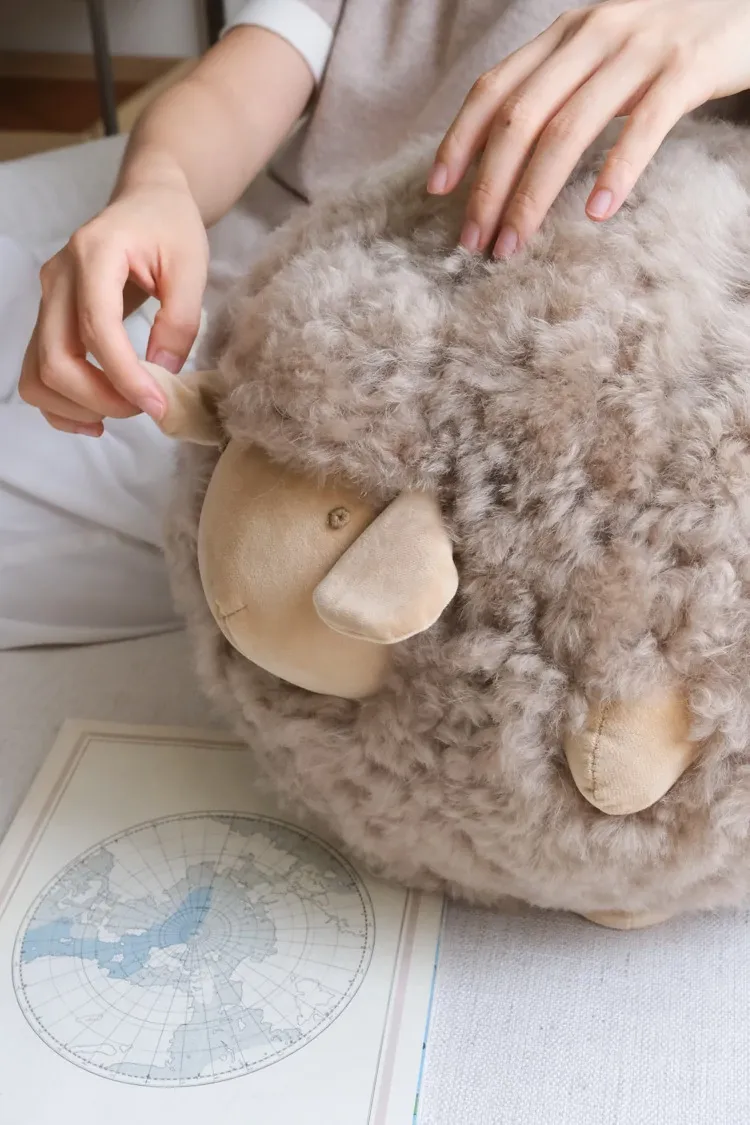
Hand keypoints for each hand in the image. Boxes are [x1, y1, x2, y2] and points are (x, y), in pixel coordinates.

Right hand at [19, 167, 208, 434]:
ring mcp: (47, 299)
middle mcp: (59, 277)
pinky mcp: (48, 318)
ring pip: (37, 373)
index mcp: (95, 254)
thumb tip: (162, 374)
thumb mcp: (192, 268)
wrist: (147, 204)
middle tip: (146, 407)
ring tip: (122, 411)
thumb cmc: (171, 229)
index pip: (96, 328)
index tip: (158, 405)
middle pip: (55, 358)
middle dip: (101, 398)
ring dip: (77, 407)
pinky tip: (96, 417)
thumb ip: (180, 321)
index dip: (124, 376)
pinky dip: (60, 405)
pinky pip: (36, 373)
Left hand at [428, 0, 749, 257]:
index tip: (437, 192)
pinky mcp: (688, 67)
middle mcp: (593, 34)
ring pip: (569, 129)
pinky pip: (645, 126)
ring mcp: (641, 49)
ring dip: (533, 195)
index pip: (494, 89)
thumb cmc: (672, 40)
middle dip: (488, 186)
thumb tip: (507, 150)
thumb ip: (561, 88)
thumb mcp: (605, 53)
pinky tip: (597, 214)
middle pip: (520, 118)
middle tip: (473, 242)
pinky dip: (616, 172)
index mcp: (566, 34)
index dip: (460, 140)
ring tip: (515, 244)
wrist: (749, 0)